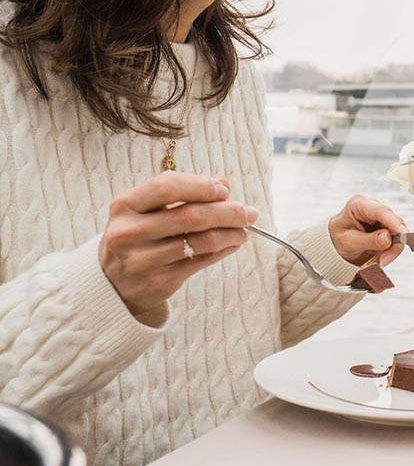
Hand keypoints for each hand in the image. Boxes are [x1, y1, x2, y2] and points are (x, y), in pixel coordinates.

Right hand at [99, 173, 257, 317]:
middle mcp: (130, 232)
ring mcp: (143, 260)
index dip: (201, 186)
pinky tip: (233, 243)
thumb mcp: (147, 209)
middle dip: (228, 212)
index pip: (167, 186)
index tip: (224, 190)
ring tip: (244, 229)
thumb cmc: (137, 234)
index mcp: (125, 205)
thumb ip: (183, 193)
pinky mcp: (159, 281)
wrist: (110, 281)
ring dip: (232, 233)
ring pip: (202, 241)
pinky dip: (224, 250)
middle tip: (250, 212)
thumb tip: (224, 184)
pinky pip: (202, 261)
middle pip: (190, 216)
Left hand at [328, 194, 407, 266]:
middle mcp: (373, 209)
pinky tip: (381, 258)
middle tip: (385, 259)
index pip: (381, 211)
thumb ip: (368, 240)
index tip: (403, 233)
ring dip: (392, 250)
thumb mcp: (348, 242)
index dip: (394, 222)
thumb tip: (388, 238)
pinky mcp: (387, 229)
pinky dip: (390, 252)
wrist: (335, 246)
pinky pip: (396, 240)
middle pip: (393, 222)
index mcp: (359, 205)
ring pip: (397, 233)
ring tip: (381, 261)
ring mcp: (381, 219)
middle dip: (393, 242)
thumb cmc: (337, 239)